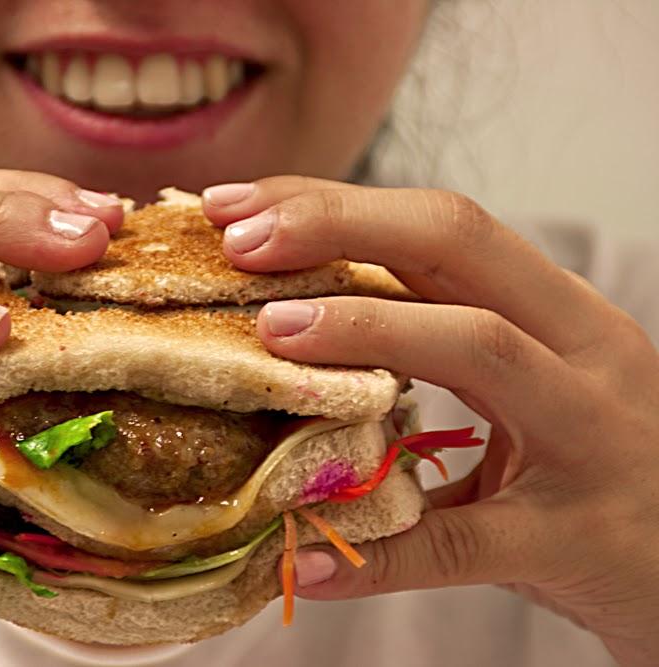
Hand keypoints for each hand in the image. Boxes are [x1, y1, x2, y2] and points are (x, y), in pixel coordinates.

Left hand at [204, 177, 658, 665]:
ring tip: (272, 332)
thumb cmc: (594, 468)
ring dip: (365, 328)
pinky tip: (303, 555)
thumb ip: (437, 345)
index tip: (238, 204)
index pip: (441, 226)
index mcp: (558, 311)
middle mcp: (582, 352)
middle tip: (238, 241)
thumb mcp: (532, 384)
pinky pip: (466, 543)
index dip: (335, 203)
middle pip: (457, 246)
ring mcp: (589, 439)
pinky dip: (379, 551)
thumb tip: (291, 322)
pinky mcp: (576, 542)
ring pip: (481, 348)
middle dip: (339, 226)